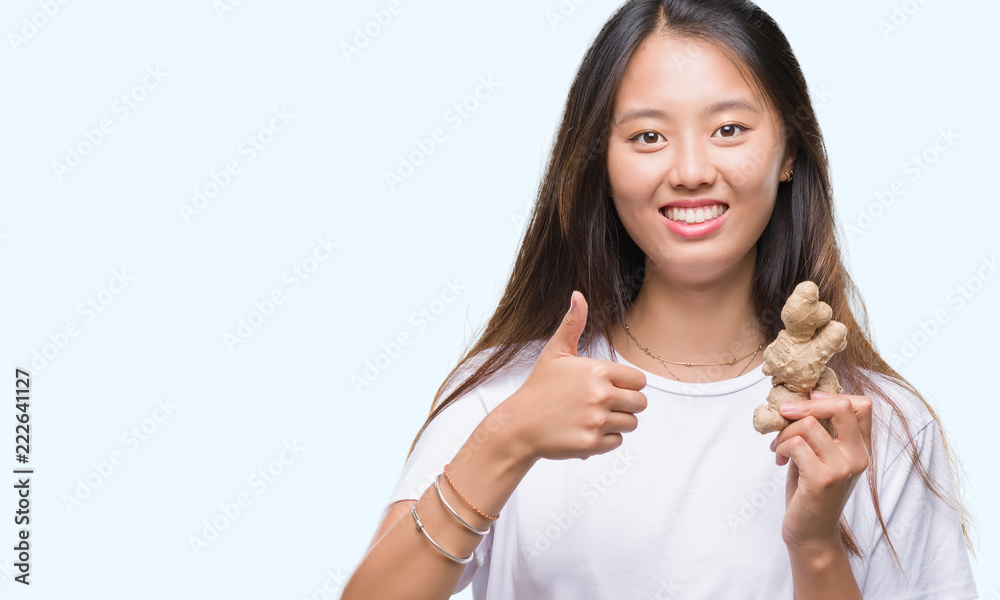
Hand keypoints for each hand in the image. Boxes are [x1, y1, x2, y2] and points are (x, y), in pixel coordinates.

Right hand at [503, 290, 647, 461]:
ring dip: (617, 422)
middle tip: (603, 404)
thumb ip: (573, 324)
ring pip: (631, 423)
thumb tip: (578, 294)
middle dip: (626, 405)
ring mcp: (596, 421)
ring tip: (593, 417)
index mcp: (597, 371)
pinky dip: (605, 440)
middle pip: (640, 403)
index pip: (638, 380)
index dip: (627, 384)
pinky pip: (617, 442)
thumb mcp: (555, 352)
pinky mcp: (592, 444)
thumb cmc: (539, 387)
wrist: (518, 425)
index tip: (610, 387)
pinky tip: (586, 430)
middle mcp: (600, 396)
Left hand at [770, 389, 871, 549]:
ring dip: (786, 431)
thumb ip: (820, 430)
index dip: (832, 395)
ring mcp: (842, 468)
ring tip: (779, 447)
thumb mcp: (819, 455)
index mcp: (861, 448)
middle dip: (806, 404)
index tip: (808, 401)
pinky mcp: (822, 479)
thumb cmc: (810, 491)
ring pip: (810, 424)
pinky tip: (779, 459)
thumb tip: (798, 398)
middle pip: (842, 406)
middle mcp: (858, 456)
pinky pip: (796, 444)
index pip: (863, 405)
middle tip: (783, 413)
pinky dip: (781, 447)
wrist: (811, 534)